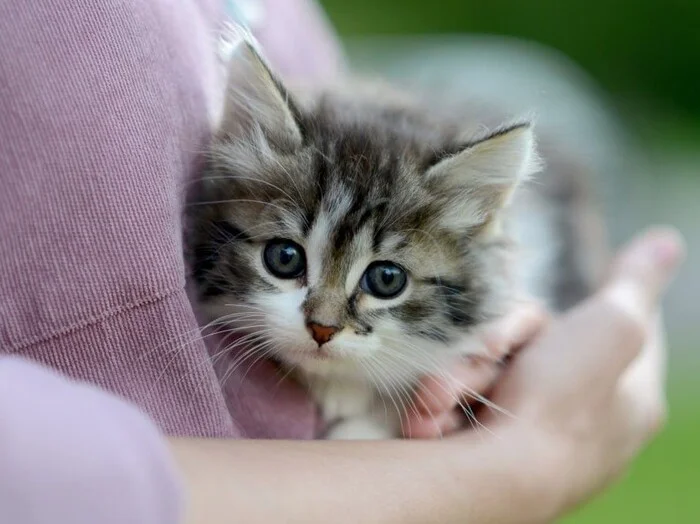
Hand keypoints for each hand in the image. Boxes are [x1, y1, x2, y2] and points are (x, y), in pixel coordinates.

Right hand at [406, 227, 683, 517]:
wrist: (489, 481)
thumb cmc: (558, 406)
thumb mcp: (611, 327)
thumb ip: (635, 284)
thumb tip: (668, 240)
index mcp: (632, 402)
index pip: (626, 336)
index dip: (608, 307)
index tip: (601, 284)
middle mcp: (589, 426)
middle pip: (544, 347)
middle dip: (506, 342)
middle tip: (490, 352)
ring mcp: (536, 441)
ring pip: (498, 371)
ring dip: (469, 371)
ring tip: (452, 392)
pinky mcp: (491, 451)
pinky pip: (470, 401)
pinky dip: (453, 397)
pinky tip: (442, 410)